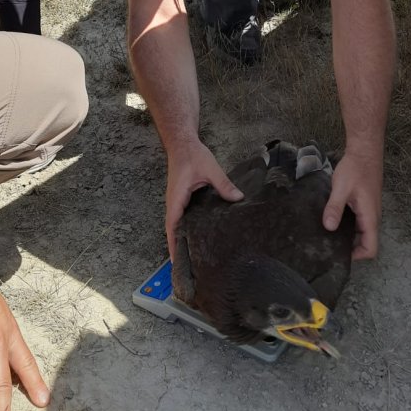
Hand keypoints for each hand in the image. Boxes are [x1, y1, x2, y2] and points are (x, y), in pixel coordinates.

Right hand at [165, 141, 242, 258]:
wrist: (182, 144)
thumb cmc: (192, 155)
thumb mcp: (210, 168)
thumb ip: (223, 184)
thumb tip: (238, 198)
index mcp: (177, 197)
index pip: (173, 225)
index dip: (174, 243)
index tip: (177, 260)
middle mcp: (174, 202)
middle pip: (173, 229)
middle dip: (178, 247)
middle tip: (187, 267)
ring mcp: (177, 201)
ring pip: (177, 224)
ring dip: (181, 239)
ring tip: (191, 258)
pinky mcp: (182, 199)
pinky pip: (182, 217)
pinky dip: (186, 229)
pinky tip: (197, 236)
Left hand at [322, 150, 382, 259]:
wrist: (364, 151)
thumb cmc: (355, 169)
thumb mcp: (341, 188)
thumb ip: (334, 208)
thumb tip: (328, 227)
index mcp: (370, 217)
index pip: (371, 248)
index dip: (357, 256)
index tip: (338, 253)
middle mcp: (372, 217)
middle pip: (366, 242)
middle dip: (350, 247)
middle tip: (328, 245)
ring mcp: (369, 211)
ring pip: (361, 232)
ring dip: (348, 236)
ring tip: (327, 234)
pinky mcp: (364, 204)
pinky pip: (358, 222)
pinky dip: (347, 225)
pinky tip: (332, 219)